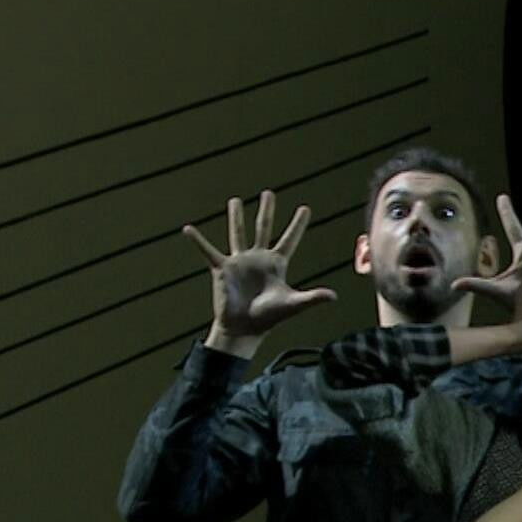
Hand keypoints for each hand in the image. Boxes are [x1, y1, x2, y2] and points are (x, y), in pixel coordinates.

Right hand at [187, 190, 335, 345]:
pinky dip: (197, 241)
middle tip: (269, 193)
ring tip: (235, 200)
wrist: (244, 328)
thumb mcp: (293, 304)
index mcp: (276, 264)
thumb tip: (334, 296)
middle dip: (267, 211)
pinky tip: (187, 229)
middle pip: (263, 228)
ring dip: (236, 217)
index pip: (289, 239)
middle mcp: (258, 258)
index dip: (297, 224)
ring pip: (238, 233)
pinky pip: (208, 251)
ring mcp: (239, 262)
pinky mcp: (222, 269)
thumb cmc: (269, 317)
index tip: (305, 208)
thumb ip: (313, 298)